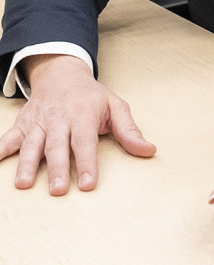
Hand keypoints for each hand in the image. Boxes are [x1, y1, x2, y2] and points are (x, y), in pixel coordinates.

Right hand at [0, 55, 155, 193]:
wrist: (61, 73)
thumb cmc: (91, 96)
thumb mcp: (115, 106)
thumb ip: (130, 131)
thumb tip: (149, 150)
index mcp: (82, 116)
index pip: (85, 143)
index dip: (87, 163)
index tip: (88, 184)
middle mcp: (58, 120)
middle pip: (56, 146)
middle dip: (56, 169)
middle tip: (58, 191)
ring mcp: (38, 123)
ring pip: (30, 144)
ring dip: (25, 164)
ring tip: (23, 184)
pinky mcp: (22, 125)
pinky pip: (8, 138)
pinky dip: (0, 150)